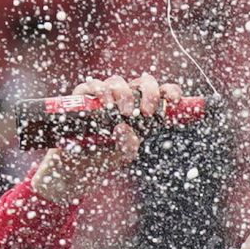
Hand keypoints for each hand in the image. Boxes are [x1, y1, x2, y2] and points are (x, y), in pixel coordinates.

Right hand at [31, 75, 181, 202]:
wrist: (76, 166)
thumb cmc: (104, 157)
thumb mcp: (123, 155)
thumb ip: (129, 145)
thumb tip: (124, 128)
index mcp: (142, 110)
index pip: (161, 93)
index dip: (170, 91)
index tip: (173, 99)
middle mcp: (126, 99)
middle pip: (143, 82)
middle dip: (149, 93)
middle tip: (147, 112)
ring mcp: (105, 96)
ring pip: (118, 82)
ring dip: (124, 94)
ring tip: (123, 114)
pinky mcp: (84, 97)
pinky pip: (93, 85)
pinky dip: (100, 91)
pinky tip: (105, 105)